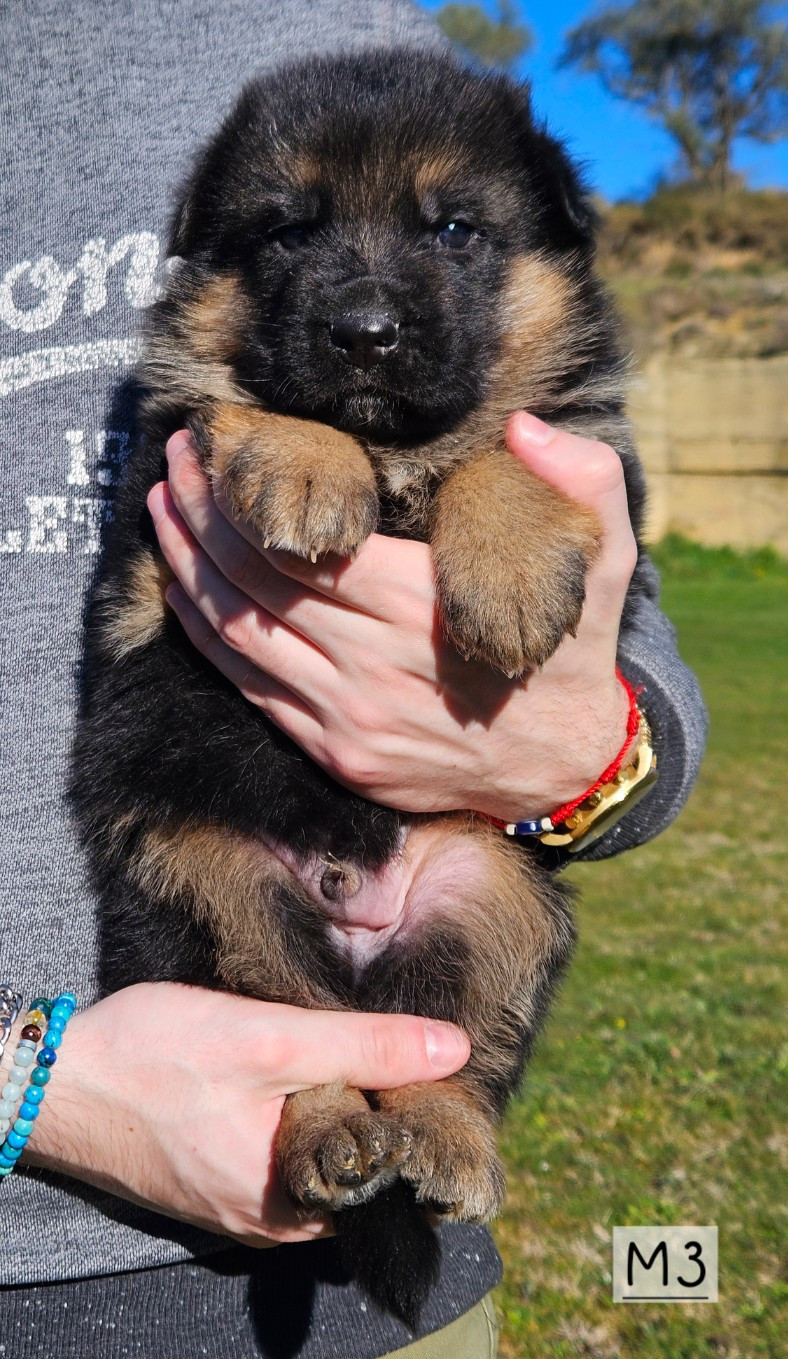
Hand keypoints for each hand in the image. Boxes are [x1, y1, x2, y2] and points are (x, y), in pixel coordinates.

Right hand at [24, 984, 468, 1246]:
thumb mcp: (270, 1039)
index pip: (391, 1180)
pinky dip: (297, 1116)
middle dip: (380, 1116)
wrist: (56, 1079)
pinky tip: (298, 1072)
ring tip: (354, 1053)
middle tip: (400, 1051)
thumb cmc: (155, 1059)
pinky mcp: (216, 1178)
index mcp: (292, 1204)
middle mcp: (270, 1220)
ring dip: (337, 1111)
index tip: (437, 1073)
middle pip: (357, 1171)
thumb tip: (454, 1049)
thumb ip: (364, 1047)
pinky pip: (280, 1155)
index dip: (419, 1125)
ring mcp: (240, 1203)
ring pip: (318, 1159)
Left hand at [148, 414, 636, 820]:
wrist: (565, 765)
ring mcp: (345, 717)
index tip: (211, 444)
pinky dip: (206, 637)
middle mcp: (370, 664)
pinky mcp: (334, 752)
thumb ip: (585, 481)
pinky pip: (248, 689)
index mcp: (419, 607)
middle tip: (173, 462)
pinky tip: (184, 594)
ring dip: (187, 569)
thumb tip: (523, 427)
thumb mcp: (605, 562)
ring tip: (160, 511)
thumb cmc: (572, 652)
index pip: (299, 542)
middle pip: (253, 580)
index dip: (241, 494)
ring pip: (238, 634)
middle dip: (200, 514)